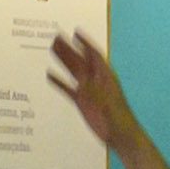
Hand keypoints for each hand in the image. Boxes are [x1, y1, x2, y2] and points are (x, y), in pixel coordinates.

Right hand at [42, 29, 141, 154]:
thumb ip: (93, 89)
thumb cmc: (118, 118)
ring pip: (73, 71)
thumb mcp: (105, 101)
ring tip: (51, 48)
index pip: (94, 55)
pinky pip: (68, 88)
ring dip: (63, 60)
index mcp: (105, 76)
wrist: (120, 135)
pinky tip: (49, 75)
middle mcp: (95, 80)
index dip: (85, 43)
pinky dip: (59, 82)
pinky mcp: (82, 101)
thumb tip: (81, 77)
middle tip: (56, 36)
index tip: (76, 32)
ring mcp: (88, 90)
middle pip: (80, 60)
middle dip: (69, 48)